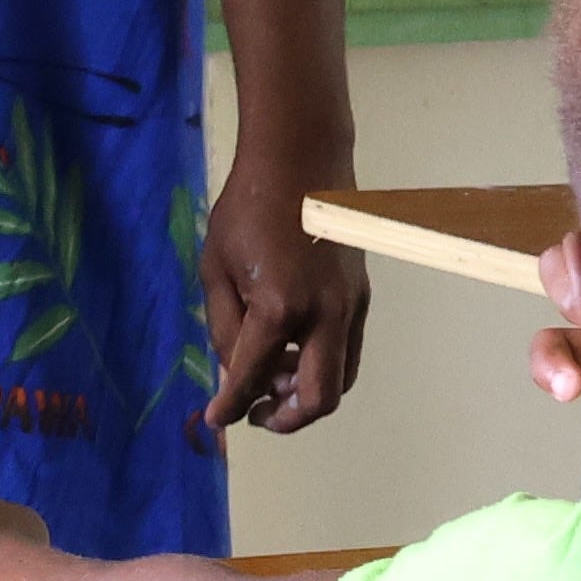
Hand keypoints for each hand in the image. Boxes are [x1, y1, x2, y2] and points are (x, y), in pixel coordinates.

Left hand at [201, 157, 368, 436]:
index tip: (217, 419)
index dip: (230, 406)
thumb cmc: (247, 210)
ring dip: (306, 394)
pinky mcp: (363, 297)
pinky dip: (321, 366)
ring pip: (341, 379)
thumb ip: (225, 327)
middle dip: (286, 418)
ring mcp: (352, 307)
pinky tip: (291, 353)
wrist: (302, 162)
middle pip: (319, 399)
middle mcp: (325, 315)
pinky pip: (347, 351)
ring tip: (270, 384)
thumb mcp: (216, 269)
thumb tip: (236, 370)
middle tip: (256, 414)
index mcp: (279, 309)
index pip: (252, 378)